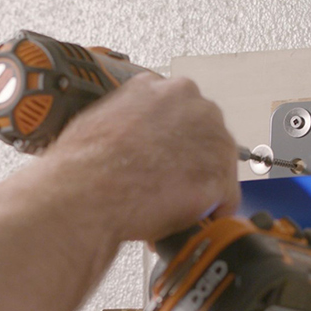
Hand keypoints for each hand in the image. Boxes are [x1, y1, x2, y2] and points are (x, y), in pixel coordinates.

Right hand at [43, 72, 239, 242]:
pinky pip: (224, 200)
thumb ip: (131, 120)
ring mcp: (213, 140)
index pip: (184, 114)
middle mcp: (195, 107)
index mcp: (165, 89)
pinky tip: (184, 220)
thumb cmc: (85, 162)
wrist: (87, 191)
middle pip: (207, 138)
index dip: (174, 142)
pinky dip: (208, 214)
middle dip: (191, 162)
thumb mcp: (103, 118)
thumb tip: (132, 139)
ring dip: (200, 189)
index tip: (165, 157)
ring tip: (171, 206)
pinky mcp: (219, 176)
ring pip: (218, 168)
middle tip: (167, 184)